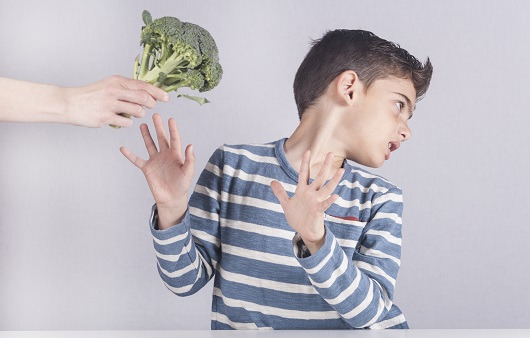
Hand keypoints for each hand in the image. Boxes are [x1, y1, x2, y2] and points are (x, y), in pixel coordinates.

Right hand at [64, 75, 168, 127]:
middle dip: (152, 103)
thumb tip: (148, 92)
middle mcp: (115, 91)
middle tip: (152, 106)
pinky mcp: (105, 117)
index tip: (166, 97)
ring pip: (138, 111)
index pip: (143, 85)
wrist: (69, 103)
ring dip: (140, 114)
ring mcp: (110, 104)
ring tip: (133, 113)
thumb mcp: (109, 85)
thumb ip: (126, 88)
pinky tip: (121, 119)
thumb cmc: (92, 95)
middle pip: (144, 98)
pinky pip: (127, 122)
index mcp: (117, 81)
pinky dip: (128, 122)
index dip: (157, 92)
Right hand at [120, 113, 194, 228]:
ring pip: (149, 145)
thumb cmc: (182, 185)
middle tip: (155, 115)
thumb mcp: (188, 172)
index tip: (170, 119)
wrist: (171, 198)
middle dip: (158, 127)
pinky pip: (136, 160)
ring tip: (143, 125)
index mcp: (176, 155)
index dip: (172, 129)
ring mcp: (155, 161)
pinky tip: (123, 148)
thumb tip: (190, 145)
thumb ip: (189, 159)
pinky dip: (129, 154)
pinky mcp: (147, 168)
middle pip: (161, 138)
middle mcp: (165, 155)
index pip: (174, 139)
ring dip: (146, 135)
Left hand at [270, 150, 343, 253]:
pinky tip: (336, 196)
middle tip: (331, 153)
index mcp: (303, 190)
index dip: (305, 163)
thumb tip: (272, 182)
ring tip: (341, 170)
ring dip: (333, 180)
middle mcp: (311, 194)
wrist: (304, 232)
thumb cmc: (298, 217)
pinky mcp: (318, 211)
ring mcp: (316, 201)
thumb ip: (280, 192)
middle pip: (319, 177)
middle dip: (325, 165)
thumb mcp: (286, 204)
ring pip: (326, 188)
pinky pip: (325, 204)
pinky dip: (330, 200)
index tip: (308, 151)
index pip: (304, 173)